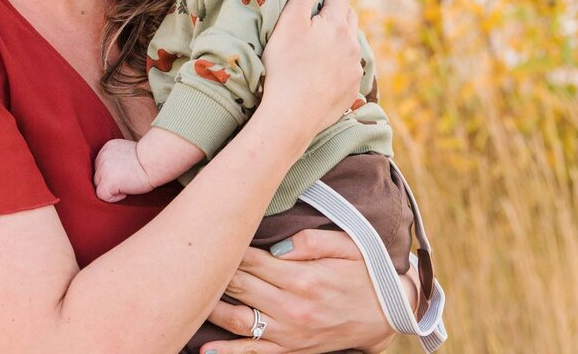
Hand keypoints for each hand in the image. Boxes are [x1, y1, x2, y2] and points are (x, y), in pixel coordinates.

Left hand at [93, 139, 154, 201]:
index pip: (101, 166)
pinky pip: (102, 195)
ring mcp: (103, 169)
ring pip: (98, 186)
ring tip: (128, 185)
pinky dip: (114, 197)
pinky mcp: (107, 181)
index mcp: (107, 148)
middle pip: (98, 176)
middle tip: (127, 180)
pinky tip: (126, 191)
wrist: (155, 160)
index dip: (112, 173)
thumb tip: (115, 174)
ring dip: (111, 189)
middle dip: (109, 181)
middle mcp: (102, 156)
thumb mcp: (129, 153)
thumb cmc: (149, 159)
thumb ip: (118, 159)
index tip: (126, 174)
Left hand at [199, 229, 416, 353]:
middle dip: (214, 273)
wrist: (389, 313)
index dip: (227, 248)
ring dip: (212, 309)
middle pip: (239, 287)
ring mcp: (290, 332)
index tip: (210, 236)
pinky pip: (255, 353)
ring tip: (188, 297)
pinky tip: (205, 349)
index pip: (251, 260)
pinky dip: (228, 352)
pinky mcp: (292, 349)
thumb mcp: (345, 246)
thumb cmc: (365, 273)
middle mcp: (292, 307)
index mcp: (302, 277)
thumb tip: (276, 244)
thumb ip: (309, 240)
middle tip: (192, 260)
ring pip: (239, 321)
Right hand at [258, 0, 363, 139]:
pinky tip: (333, 66)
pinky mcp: (349, 91)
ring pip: (351, 44)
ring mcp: (352, 70)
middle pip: (350, 18)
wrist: (293, 115)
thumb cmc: (286, 65)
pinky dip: (342, 61)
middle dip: (342, 7)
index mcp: (336, 24)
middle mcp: (351, 45)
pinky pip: (349, 69)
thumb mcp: (290, 22)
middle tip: (333, 1)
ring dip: (344, 35)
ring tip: (334, 34)